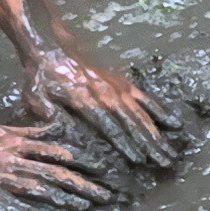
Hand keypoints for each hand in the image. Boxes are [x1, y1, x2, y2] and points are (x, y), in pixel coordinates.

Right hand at [0, 119, 110, 210]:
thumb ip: (26, 133)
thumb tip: (55, 128)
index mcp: (15, 143)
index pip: (53, 151)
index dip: (78, 161)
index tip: (101, 169)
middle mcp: (11, 158)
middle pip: (53, 171)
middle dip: (81, 183)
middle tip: (106, 194)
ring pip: (38, 186)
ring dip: (63, 197)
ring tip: (86, 205)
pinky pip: (12, 201)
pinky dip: (31, 207)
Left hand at [21, 47, 174, 171]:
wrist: (51, 48)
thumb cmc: (41, 78)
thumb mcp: (36, 99)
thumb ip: (52, 118)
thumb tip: (69, 137)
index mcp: (85, 101)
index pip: (109, 127)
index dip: (124, 144)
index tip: (139, 160)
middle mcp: (107, 95)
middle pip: (133, 123)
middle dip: (150, 144)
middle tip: (166, 163)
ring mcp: (118, 88)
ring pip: (141, 114)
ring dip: (157, 134)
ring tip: (170, 152)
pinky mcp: (123, 82)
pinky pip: (144, 99)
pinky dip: (159, 112)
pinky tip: (173, 124)